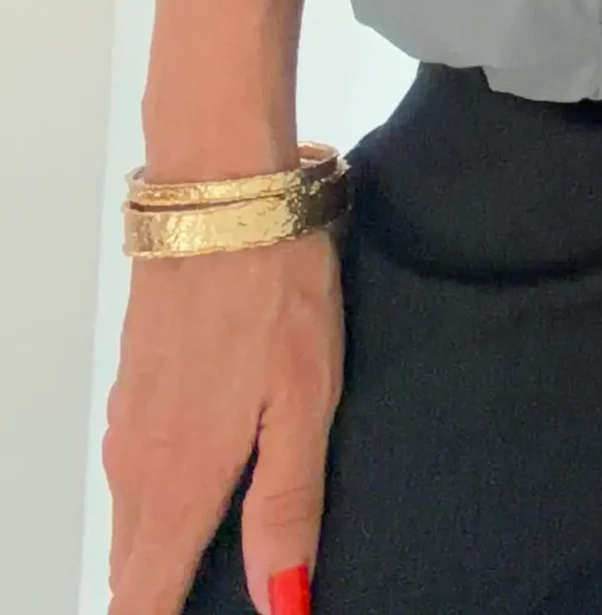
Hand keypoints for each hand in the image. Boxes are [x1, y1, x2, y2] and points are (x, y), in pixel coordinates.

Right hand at [104, 233, 342, 614]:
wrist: (220, 194)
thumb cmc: (272, 289)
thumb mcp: (305, 401)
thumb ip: (287, 505)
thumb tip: (280, 599)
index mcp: (183, 480)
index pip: (144, 599)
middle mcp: (141, 462)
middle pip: (134, 568)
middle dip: (164, 598)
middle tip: (214, 599)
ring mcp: (130, 421)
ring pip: (135, 519)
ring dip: (162, 549)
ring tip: (212, 562)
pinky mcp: (135, 385)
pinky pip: (138, 469)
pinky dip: (161, 497)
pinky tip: (206, 479)